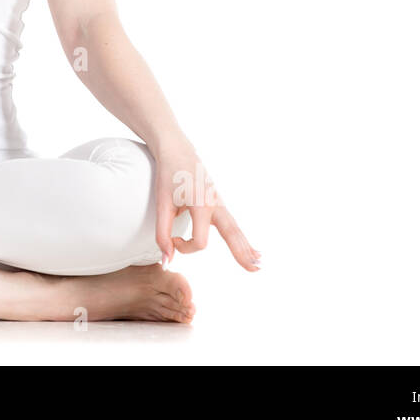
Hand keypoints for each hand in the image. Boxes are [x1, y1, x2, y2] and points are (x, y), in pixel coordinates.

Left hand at [152, 141, 260, 271]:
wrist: (176, 149)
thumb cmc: (168, 175)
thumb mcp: (162, 204)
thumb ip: (162, 234)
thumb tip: (166, 261)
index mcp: (201, 204)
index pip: (200, 241)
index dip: (185, 247)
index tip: (172, 240)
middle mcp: (215, 203)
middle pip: (232, 234)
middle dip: (242, 253)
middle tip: (254, 270)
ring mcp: (219, 201)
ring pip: (235, 229)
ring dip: (245, 246)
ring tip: (258, 263)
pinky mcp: (218, 200)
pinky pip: (232, 222)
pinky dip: (241, 236)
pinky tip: (251, 248)